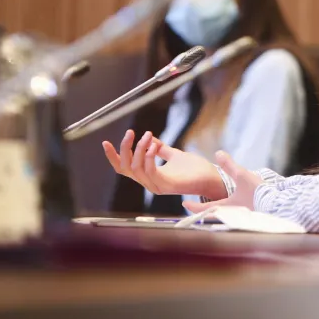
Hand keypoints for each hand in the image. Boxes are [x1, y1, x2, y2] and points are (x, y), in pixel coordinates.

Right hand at [102, 130, 224, 199]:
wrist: (212, 178)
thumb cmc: (195, 168)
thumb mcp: (175, 155)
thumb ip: (161, 149)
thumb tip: (149, 137)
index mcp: (148, 176)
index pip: (124, 168)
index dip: (113, 156)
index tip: (105, 142)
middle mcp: (149, 183)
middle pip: (126, 167)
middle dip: (125, 148)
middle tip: (131, 132)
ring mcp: (156, 186)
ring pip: (136, 168)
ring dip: (139, 149)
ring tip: (146, 135)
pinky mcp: (166, 186)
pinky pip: (150, 171)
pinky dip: (149, 156)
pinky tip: (153, 144)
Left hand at [183, 151, 263, 212]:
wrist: (276, 203)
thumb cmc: (258, 191)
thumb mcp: (242, 175)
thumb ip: (230, 165)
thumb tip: (217, 153)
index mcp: (226, 206)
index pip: (205, 208)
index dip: (193, 206)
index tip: (184, 204)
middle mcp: (231, 214)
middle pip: (213, 214)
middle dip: (204, 211)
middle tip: (196, 207)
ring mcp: (241, 216)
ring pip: (223, 215)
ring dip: (216, 212)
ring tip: (212, 207)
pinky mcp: (250, 216)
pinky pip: (234, 215)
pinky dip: (228, 212)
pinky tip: (233, 208)